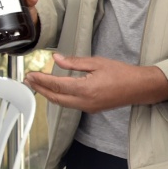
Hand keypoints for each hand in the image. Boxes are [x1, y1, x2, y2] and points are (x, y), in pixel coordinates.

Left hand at [24, 55, 167, 112]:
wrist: (139, 88)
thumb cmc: (121, 73)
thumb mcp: (97, 62)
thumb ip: (74, 62)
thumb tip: (56, 59)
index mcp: (85, 88)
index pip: (57, 85)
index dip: (41, 80)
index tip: (31, 74)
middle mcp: (84, 101)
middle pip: (55, 97)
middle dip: (40, 89)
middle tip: (28, 80)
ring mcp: (87, 107)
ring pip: (61, 103)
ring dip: (48, 94)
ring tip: (37, 85)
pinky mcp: (91, 109)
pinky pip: (69, 105)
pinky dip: (59, 98)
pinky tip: (54, 91)